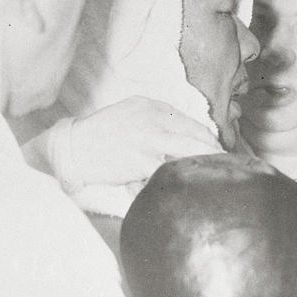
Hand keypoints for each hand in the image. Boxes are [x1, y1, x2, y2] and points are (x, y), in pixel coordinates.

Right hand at [68, 97, 222, 186]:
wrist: (70, 147)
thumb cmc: (99, 136)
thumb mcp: (128, 116)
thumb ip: (155, 124)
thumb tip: (184, 140)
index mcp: (151, 106)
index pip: (192, 124)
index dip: (208, 141)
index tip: (217, 154)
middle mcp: (154, 118)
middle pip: (198, 137)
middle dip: (215, 154)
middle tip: (226, 168)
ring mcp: (149, 139)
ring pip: (190, 153)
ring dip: (204, 167)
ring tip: (215, 180)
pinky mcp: (141, 160)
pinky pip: (170, 172)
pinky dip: (180, 181)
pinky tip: (189, 190)